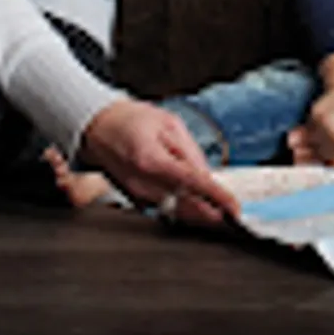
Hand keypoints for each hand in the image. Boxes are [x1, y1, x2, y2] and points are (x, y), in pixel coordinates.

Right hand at [79, 99, 239, 225]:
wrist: (99, 127)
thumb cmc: (131, 121)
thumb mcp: (168, 124)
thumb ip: (190, 151)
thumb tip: (207, 177)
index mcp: (151, 159)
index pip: (191, 183)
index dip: (216, 197)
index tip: (234, 208)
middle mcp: (142, 183)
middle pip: (185, 207)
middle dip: (212, 213)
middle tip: (231, 214)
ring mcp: (137, 195)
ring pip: (176, 212)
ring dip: (199, 213)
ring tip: (219, 209)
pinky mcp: (136, 200)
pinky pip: (165, 208)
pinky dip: (183, 208)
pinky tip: (196, 202)